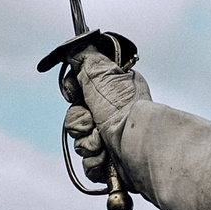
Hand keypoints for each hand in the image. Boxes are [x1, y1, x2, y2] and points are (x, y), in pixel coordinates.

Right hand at [64, 48, 150, 190]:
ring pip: (80, 143)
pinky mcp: (112, 164)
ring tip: (102, 143)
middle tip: (92, 122)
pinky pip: (89, 164)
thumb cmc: (124, 108)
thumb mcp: (102, 73)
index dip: (72, 94)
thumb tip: (76, 45)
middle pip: (75, 119)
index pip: (78, 91)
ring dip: (87, 144)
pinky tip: (106, 159)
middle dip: (80, 123)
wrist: (138, 145)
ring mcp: (112, 140)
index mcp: (111, 92)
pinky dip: (95, 163)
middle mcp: (112, 115)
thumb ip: (85, 57)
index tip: (76, 94)